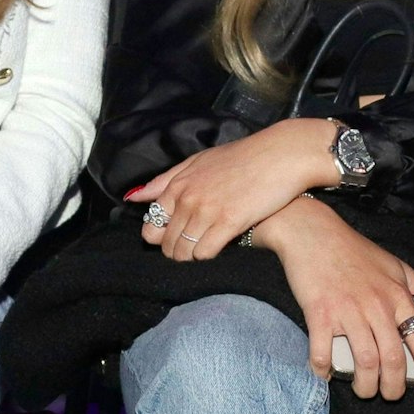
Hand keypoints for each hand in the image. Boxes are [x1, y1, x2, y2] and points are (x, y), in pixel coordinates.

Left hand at [126, 119, 337, 258]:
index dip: (161, 237)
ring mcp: (207, 210)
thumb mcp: (199, 161)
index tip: (176, 237)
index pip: (152, 224)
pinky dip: (208, 256)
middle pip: (167, 243)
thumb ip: (166, 180)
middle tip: (194, 248)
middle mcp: (188, 198)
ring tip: (206, 250)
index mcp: (178, 184)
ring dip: (192, 257)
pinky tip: (220, 248)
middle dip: (177, 251)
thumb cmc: (242, 157)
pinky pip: (204, 253)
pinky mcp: (228, 222)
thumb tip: (134, 197)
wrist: (280, 155)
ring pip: (183, 252)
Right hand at [253, 196, 413, 403]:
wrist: (312, 232)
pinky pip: (324, 354)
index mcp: (399, 296)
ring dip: (365, 386)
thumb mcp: (397, 266)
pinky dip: (325, 371)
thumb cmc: (354, 251)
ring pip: (365, 363)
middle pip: (393, 361)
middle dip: (393, 388)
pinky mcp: (320, 314)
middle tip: (388, 394)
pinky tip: (326, 373)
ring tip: (363, 389)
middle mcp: (377, 305)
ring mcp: (348, 311)